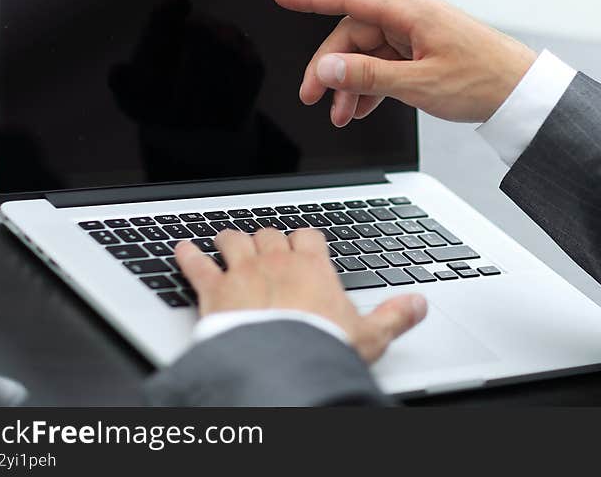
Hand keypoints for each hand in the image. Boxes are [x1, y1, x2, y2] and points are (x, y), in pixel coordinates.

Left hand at [175, 229, 427, 362]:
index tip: (305, 244)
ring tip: (226, 239)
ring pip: (233, 240)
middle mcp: (276, 261)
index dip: (305, 238)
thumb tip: (419, 304)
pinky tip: (181, 249)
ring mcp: (242, 272)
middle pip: (269, 234)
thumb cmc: (321, 349)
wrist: (281, 365)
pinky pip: (196, 264)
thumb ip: (395, 315)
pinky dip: (187, 255)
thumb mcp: (370, 336)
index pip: (309, 235)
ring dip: (230, 239)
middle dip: (268, 238)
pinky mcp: (213, 290)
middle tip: (266, 246)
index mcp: (313, 267)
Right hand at [274, 0, 536, 126]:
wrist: (522, 94)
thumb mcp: (418, 84)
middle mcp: (413, 20)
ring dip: (352, 84)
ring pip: (370, 55)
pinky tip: (364, 109)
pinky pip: (388, 66)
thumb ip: (368, 76)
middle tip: (315, 99)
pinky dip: (373, 86)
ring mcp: (420, 37)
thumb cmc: (482, 82)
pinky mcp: (426, 54)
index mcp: (412, 14)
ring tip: (343, 116)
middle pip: (355, 36)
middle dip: (332, 68)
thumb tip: (327, 67)